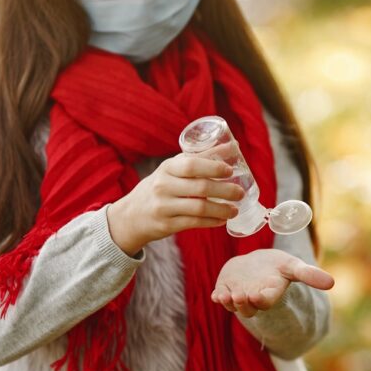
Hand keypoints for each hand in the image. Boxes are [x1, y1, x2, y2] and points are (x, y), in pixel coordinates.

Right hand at [107, 147, 245, 255]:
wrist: (131, 216)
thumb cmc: (160, 187)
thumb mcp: (173, 169)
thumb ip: (200, 158)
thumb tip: (233, 145)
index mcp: (167, 168)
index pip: (192, 165)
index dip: (213, 167)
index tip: (230, 171)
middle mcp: (163, 186)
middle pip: (200, 188)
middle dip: (225, 191)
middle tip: (240, 193)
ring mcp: (164, 206)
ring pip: (199, 208)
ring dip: (221, 209)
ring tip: (235, 209)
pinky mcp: (167, 225)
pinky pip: (194, 223)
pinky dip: (211, 222)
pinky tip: (222, 219)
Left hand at [211, 249, 334, 317]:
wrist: (258, 265)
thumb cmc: (278, 267)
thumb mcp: (294, 267)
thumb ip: (310, 275)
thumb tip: (332, 283)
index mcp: (270, 294)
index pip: (266, 301)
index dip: (261, 299)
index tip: (257, 296)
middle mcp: (253, 298)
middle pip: (247, 307)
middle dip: (242, 303)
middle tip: (239, 296)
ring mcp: (238, 294)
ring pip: (232, 304)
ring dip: (228, 302)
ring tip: (225, 295)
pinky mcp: (225, 288)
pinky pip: (220, 296)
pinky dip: (217, 297)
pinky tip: (216, 294)